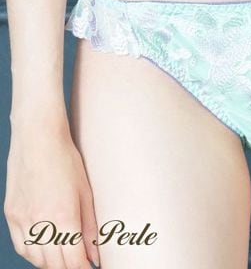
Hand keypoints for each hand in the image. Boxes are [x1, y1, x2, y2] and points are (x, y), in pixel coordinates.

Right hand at [3, 109, 99, 268]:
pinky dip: (35, 254)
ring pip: (36, 259)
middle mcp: (40, 223)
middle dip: (69, 268)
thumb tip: (95, 255)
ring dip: (52, 264)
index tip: (92, 267)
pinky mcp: (12, 215)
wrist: (38, 139)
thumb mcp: (85, 192)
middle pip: (54, 265)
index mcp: (63, 217)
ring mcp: (22, 220)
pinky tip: (46, 249)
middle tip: (81, 262)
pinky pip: (22, 246)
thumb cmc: (67, 161)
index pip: (73, 262)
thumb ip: (90, 226)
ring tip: (66, 257)